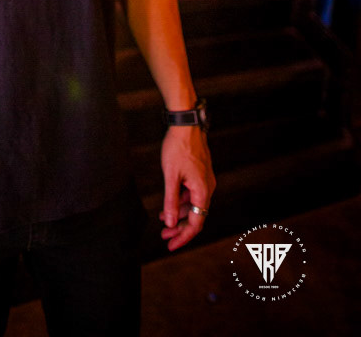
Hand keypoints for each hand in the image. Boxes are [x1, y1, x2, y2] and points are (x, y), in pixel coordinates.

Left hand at [159, 126, 214, 250]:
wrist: (186, 124)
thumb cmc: (178, 147)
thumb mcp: (171, 176)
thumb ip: (170, 201)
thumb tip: (169, 223)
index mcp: (203, 191)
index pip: (196, 223)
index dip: (183, 237)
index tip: (170, 245)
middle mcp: (207, 188)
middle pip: (195, 216)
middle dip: (179, 227)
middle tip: (164, 237)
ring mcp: (204, 180)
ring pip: (193, 205)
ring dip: (178, 214)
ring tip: (162, 221)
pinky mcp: (200, 173)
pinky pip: (192, 194)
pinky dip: (181, 201)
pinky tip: (168, 204)